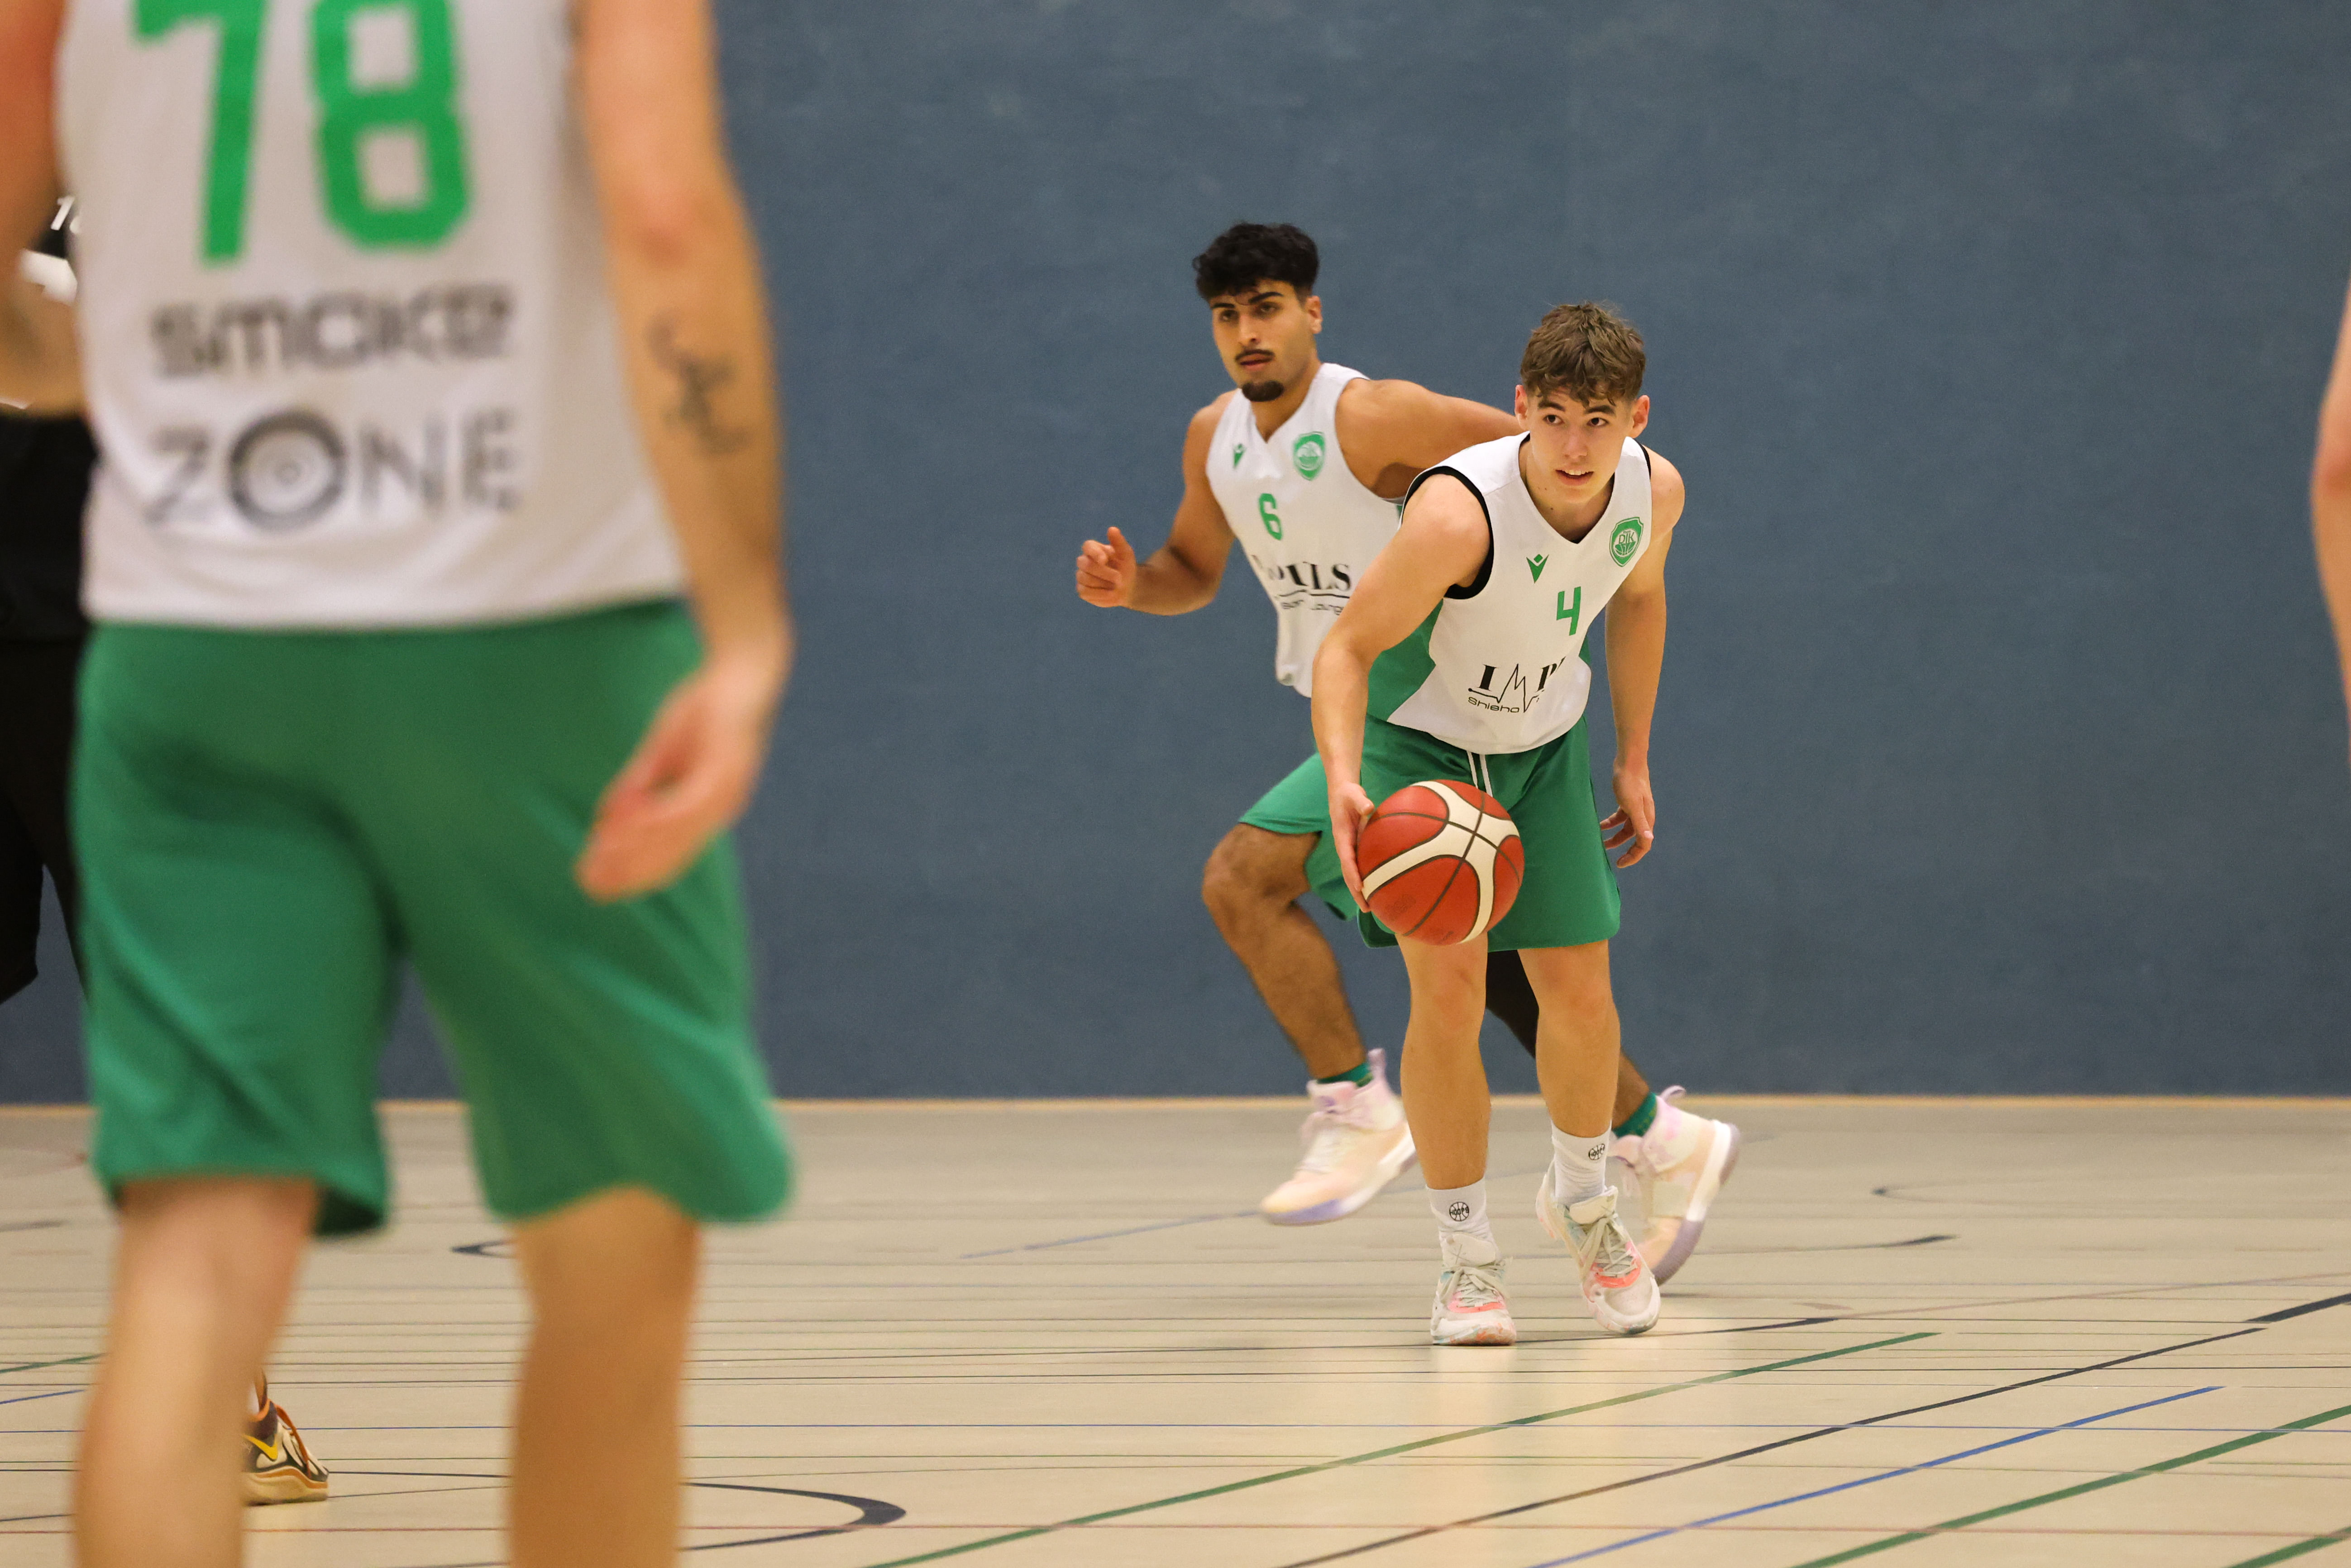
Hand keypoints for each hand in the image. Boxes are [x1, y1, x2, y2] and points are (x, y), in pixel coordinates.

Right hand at [576, 643, 786, 901]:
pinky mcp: (723, 770)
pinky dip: (653, 820)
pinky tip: (623, 827)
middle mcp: (719, 810)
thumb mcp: (661, 751)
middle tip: (588, 884)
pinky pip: (684, 806)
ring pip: (675, 838)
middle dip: (627, 873)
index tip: (593, 884)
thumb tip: (606, 818)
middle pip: (670, 857)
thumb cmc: (704, 708)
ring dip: (634, 851)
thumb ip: (637, 785)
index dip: (630, 874)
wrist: (742, 670)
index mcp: (708, 810)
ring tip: (597, 860)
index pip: (667, 856)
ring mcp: (724, 793)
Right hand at [1075, 526, 1136, 606]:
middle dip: (1103, 572)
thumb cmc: (1125, 567)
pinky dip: (1099, 594)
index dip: (1094, 553)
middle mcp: (1084, 561)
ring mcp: (1081, 576)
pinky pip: (1085, 592)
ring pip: (1084, 579)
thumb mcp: (1126, 554)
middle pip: (1085, 564)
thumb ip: (1118, 542)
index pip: (1087, 546)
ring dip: (1103, 584)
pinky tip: (1111, 594)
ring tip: (1116, 586)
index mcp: (1093, 549)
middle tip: (1119, 578)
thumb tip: (1112, 529)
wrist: (1128, 586)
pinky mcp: (1082, 590)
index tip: (1105, 560)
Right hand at [1327, 780, 1375, 904]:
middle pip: (1348, 874)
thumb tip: (1369, 807)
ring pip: (1353, 874)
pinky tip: (1379, 888)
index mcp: (1341, 837)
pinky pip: (1360, 866)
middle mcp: (1344, 847)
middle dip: (1356, 892)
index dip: (1353, 874)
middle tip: (1366, 909)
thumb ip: (1360, 801)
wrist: (1341, 793)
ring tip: (1371, 908)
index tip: (1360, 887)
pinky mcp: (1355, 848)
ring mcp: (1349, 849)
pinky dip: (1367, 879)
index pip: (1346, 859)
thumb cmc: (1349, 793)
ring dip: (1360, 891)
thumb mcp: (1353, 794)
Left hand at [1601, 760, 1656, 868]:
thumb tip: (1649, 840)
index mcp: (1646, 819)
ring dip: (1615, 837)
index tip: (1620, 863)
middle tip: (1610, 858)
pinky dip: (1611, 823)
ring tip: (1600, 842)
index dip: (1633, 856)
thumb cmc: (1630, 782)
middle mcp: (1643, 816)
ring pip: (1626, 829)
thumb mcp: (1632, 805)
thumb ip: (1640, 823)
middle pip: (1635, 839)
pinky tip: (1600, 825)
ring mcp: (1635, 809)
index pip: (1644, 844)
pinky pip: (1620, 818)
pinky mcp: (1627, 802)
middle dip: (1624, 849)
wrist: (1629, 761)